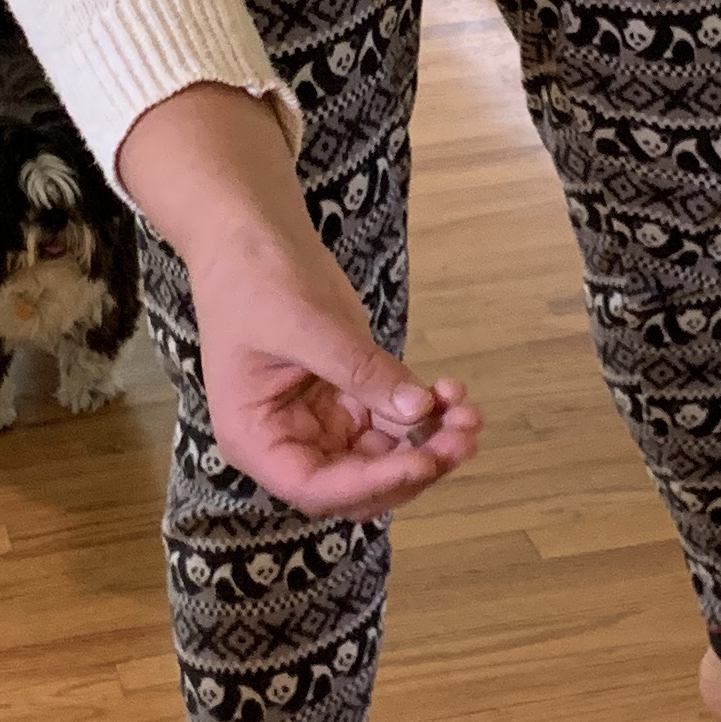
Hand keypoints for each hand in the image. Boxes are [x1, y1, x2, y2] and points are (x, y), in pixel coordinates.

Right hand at [118, 83, 479, 519]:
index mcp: (257, 439)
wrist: (251, 234)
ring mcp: (322, 421)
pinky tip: (452, 389)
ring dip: (431, 441)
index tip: (423, 461)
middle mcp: (290, 442)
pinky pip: (395, 421)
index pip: (317, 487)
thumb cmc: (255, 280)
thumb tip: (419, 410)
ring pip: (386, 456)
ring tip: (469, 412)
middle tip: (463, 435)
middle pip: (359, 482)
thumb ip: (361, 371)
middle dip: (414, 464)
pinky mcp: (349, 397)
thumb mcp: (307, 325)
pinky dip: (427, 412)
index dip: (372, 483)